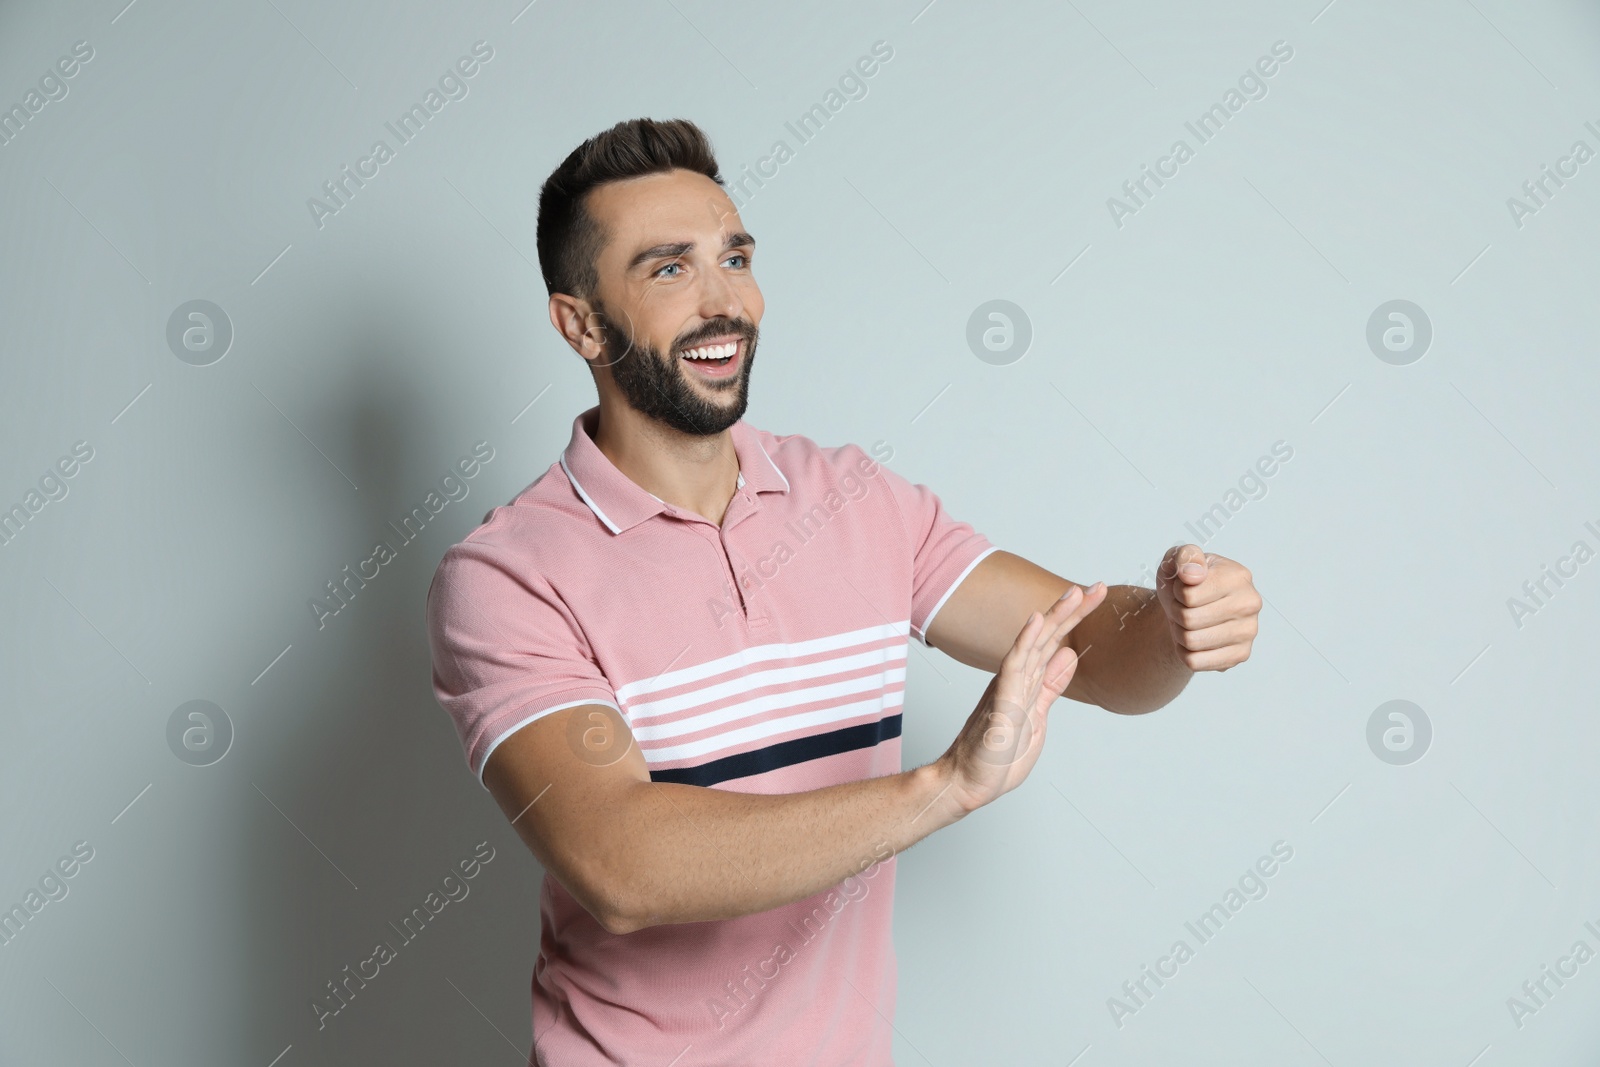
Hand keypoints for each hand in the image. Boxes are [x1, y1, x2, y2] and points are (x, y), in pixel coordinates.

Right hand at [937, 582, 1106, 815]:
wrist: (967, 782)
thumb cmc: (996, 754)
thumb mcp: (1036, 716)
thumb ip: (1050, 685)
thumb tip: (1069, 656)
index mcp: (1028, 682)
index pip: (1055, 643)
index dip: (1075, 620)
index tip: (1096, 597)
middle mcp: (1017, 678)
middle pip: (1048, 637)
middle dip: (1073, 611)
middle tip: (1098, 586)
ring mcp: (1008, 687)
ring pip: (1033, 644)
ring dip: (1054, 617)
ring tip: (1073, 593)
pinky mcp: (1002, 702)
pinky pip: (1014, 666)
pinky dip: (1025, 641)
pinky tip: (1035, 621)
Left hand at [1155, 544, 1260, 671]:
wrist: (1191, 608)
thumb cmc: (1186, 582)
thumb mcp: (1179, 560)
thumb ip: (1184, 557)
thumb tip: (1192, 574)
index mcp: (1237, 576)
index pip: (1188, 595)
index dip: (1176, 593)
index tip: (1182, 588)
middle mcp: (1250, 603)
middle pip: (1188, 620)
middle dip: (1176, 614)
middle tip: (1182, 607)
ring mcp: (1249, 631)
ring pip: (1191, 642)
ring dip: (1179, 633)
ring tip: (1187, 622)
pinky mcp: (1241, 654)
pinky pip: (1196, 662)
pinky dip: (1185, 652)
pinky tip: (1193, 640)